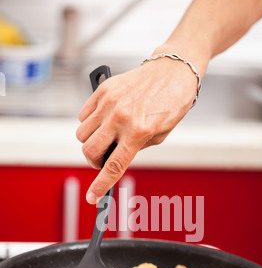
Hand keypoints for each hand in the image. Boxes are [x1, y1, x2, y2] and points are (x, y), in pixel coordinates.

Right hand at [76, 58, 197, 203]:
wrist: (172, 70)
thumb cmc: (171, 103)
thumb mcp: (160, 134)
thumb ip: (136, 148)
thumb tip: (114, 156)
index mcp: (139, 132)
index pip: (113, 166)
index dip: (100, 185)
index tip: (92, 197)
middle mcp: (121, 117)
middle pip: (89, 151)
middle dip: (93, 162)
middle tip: (104, 159)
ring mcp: (109, 102)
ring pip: (82, 134)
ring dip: (90, 142)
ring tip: (107, 136)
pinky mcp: (103, 90)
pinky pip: (83, 115)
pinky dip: (89, 123)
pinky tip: (104, 120)